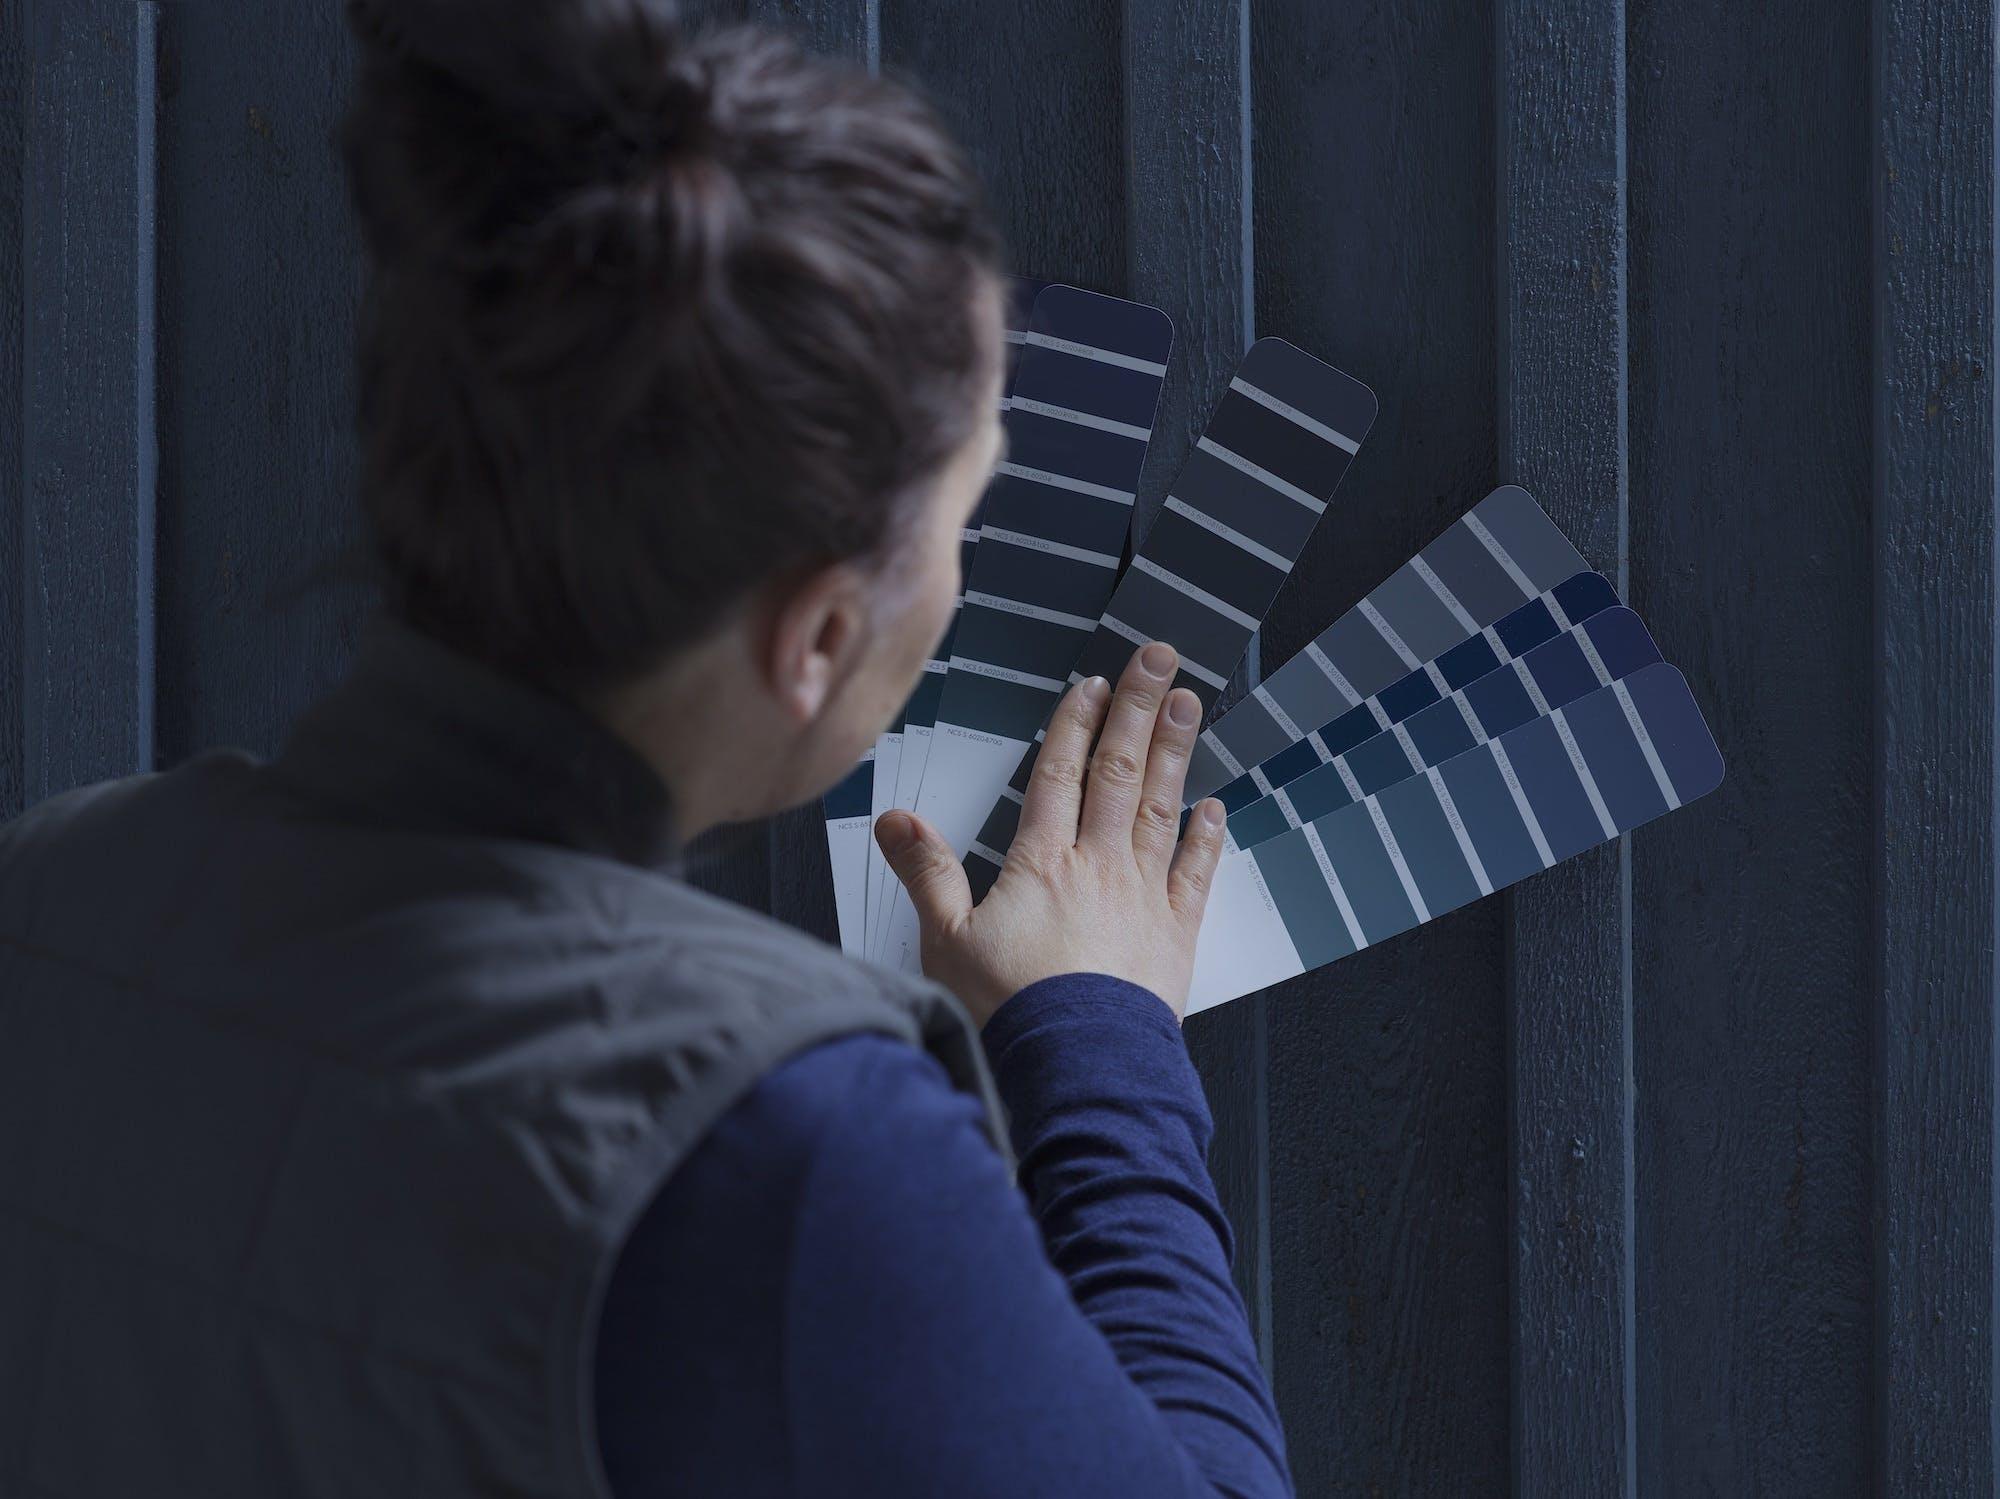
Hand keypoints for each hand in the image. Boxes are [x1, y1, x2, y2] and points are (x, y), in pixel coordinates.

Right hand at [873, 641, 1227, 1025]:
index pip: (1060, 774)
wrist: (1079, 1067)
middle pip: (1119, 771)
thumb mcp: (947, 943)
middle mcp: (1099, 867)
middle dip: (1138, 709)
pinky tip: (1213, 808)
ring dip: (1175, 752)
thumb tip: (896, 822)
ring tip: (1187, 705)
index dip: (1076, 723)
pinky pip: (1196, 873)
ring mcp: (1143, 897)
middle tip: (1158, 659)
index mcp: (1043, 863)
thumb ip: (926, 874)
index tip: (1092, 685)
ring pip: (1162, 806)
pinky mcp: (1174, 935)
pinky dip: (1206, 837)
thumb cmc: (1012, 1013)